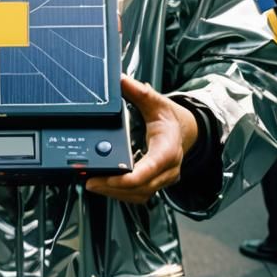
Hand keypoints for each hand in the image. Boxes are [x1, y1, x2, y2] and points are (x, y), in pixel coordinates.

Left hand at [84, 75, 198, 204]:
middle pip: (140, 187)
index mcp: (168, 150)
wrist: (186, 132)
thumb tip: (122, 80)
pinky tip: (106, 188)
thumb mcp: (158, 103)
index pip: (149, 170)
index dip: (127, 179)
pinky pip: (140, 196)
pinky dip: (122, 194)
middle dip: (113, 188)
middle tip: (90, 181)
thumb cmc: (171, 120)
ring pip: (139, 195)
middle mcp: (168, 169)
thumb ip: (140, 92)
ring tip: (93, 185)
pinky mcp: (157, 184)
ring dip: (116, 194)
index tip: (106, 178)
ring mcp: (163, 179)